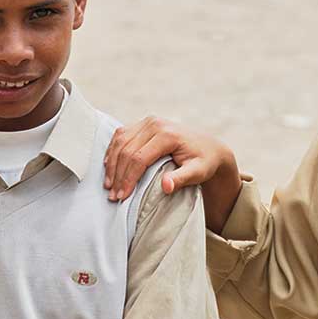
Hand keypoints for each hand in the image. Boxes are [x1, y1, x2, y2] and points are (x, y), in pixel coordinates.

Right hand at [104, 116, 235, 200]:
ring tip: (108, 185)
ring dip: (112, 164)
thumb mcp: (198, 172)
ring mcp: (148, 121)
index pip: (139, 158)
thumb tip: (165, 186)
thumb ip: (181, 179)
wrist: (209, 147)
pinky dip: (113, 151)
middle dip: (118, 175)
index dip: (128, 179)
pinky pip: (121, 135)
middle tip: (112, 196)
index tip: (122, 196)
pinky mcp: (143, 124)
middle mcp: (155, 124)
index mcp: (167, 135)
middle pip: (127, 150)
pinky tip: (109, 166)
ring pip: (120, 141)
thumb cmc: (204, 162)